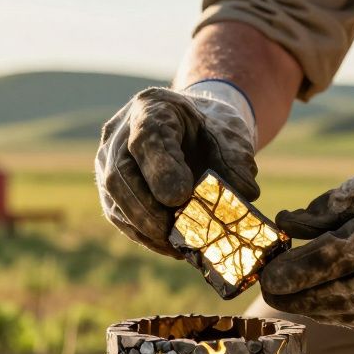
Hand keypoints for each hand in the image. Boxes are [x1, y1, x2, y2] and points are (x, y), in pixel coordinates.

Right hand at [96, 81, 258, 256]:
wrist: (193, 128)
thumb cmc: (211, 128)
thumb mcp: (229, 134)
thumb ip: (236, 159)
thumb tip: (244, 193)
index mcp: (151, 108)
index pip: (146, 138)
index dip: (160, 170)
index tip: (180, 197)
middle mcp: (120, 133)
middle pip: (119, 174)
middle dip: (147, 209)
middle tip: (175, 232)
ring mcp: (108, 161)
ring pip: (115, 198)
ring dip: (145, 227)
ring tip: (176, 246)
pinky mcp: (111, 188)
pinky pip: (119, 215)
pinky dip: (143, 234)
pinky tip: (170, 246)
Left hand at [261, 137, 353, 334]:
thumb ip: (326, 207)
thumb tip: (286, 224)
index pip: (328, 260)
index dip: (293, 270)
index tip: (269, 273)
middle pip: (335, 297)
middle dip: (298, 297)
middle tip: (272, 290)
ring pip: (352, 316)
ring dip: (317, 309)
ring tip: (294, 296)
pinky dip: (344, 315)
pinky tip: (327, 302)